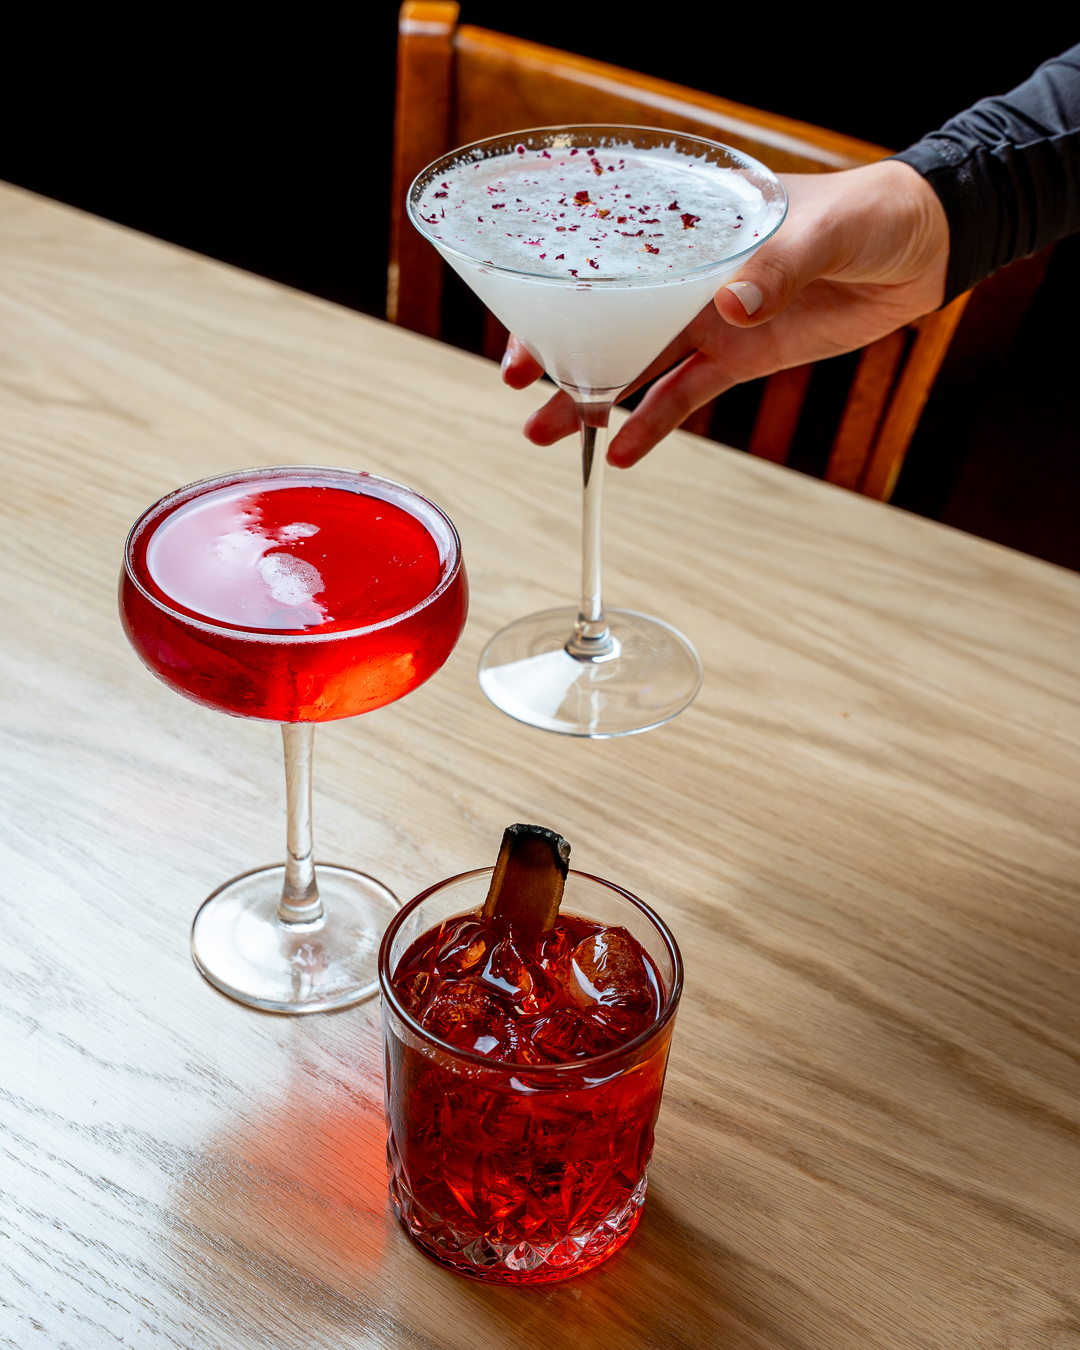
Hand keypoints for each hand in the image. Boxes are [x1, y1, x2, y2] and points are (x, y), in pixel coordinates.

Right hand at [500, 159, 949, 466]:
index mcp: (688, 223)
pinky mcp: (738, 359)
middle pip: (605, 314)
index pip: (606, 251)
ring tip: (543, 433)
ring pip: (633, 363)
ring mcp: (707, 318)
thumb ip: (775, 267)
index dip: (556, 284)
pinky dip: (653, 425)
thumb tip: (729, 307)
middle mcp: (685, 273)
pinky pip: (685, 395)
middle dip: (556, 349)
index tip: (525, 317)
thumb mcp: (821, 229)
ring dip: (589, 399)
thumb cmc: (868, 210)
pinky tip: (622, 455)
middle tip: (515, 384)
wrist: (923, 248)